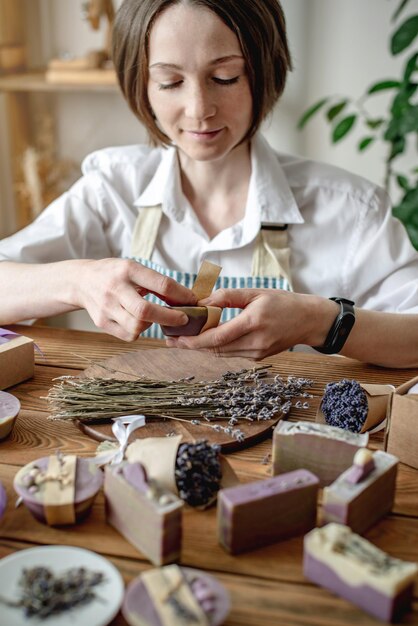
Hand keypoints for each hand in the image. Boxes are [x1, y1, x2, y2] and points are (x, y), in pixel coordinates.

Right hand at [76, 258, 196, 339]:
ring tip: (154, 317)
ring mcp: (107, 307)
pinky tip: (139, 322)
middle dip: (169, 318)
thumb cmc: (115, 274)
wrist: (81, 281)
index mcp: (128, 269)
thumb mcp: (134, 268)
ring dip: (152, 325)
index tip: (192, 301)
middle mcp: (115, 288)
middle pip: (146, 311)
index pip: (161, 284)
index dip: (181, 295)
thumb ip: (156, 282)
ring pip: (137, 327)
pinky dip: (139, 332)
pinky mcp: (102, 322)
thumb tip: (186, 298)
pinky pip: (128, 335)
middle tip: (182, 319)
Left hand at [165, 288, 336, 358]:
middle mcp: (254, 343)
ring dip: (201, 348)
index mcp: (253, 323)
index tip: (176, 337)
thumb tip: (203, 301)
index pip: (217, 337)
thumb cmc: (284, 303)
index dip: (194, 340)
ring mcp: (257, 354)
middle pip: (215, 349)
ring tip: (181, 340)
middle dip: (191, 345)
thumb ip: (228, 297)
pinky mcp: (258, 358)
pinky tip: (203, 341)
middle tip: (170, 338)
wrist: (310, 321)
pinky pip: (231, 354)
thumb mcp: (256, 292)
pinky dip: (216, 347)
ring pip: (221, 354)